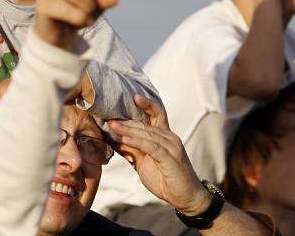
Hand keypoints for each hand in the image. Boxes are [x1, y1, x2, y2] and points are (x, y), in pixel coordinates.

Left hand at [107, 95, 210, 215]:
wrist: (186, 198)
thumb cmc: (166, 179)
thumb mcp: (144, 163)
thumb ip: (131, 150)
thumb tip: (113, 139)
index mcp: (165, 136)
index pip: (156, 114)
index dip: (145, 104)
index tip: (131, 96)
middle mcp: (170, 138)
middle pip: (146, 124)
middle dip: (126, 120)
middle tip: (108, 115)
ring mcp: (171, 147)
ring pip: (148, 133)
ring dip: (128, 129)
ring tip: (112, 125)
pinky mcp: (171, 158)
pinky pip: (152, 147)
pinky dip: (138, 142)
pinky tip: (126, 139)